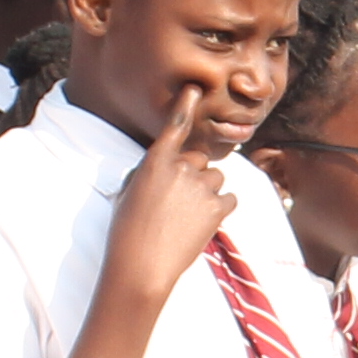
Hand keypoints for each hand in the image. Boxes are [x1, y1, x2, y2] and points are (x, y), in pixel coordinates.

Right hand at [95, 102, 237, 315]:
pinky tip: (202, 224)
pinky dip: (221, 208)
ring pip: (216, 178)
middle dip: (194, 175)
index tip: (195, 90)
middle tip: (178, 203)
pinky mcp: (218, 208)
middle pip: (199, 159)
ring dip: (208, 192)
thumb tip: (167, 167)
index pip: (175, 127)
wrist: (141, 267)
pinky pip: (229, 198)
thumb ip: (150, 173)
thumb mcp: (129, 194)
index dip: (185, 106)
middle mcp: (181, 168)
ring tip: (188, 217)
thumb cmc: (128, 232)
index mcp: (156, 162)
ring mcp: (202, 187)